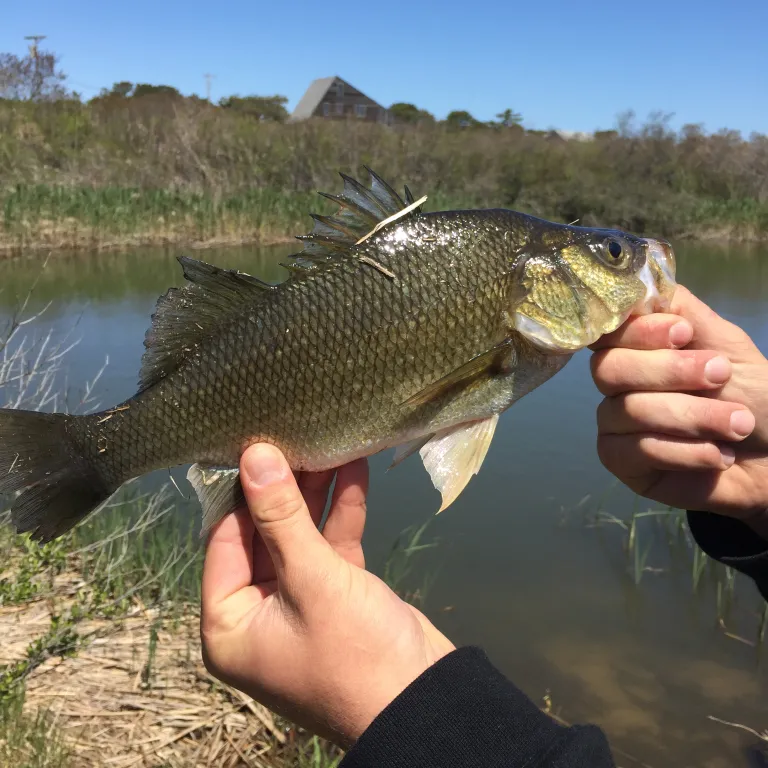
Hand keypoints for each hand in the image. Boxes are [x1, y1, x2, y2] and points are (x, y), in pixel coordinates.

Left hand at [200, 444, 454, 747]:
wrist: (424, 702)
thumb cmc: (353, 652)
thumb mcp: (311, 579)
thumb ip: (280, 516)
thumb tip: (254, 457)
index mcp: (230, 624)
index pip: (224, 542)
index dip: (241, 494)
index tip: (255, 445)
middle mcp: (258, 614)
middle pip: (264, 536)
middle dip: (284, 489)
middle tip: (294, 438)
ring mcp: (300, 604)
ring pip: (301, 537)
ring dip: (316, 496)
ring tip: (326, 444)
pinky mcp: (337, 596)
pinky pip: (331, 548)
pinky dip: (342, 513)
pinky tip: (354, 471)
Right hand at [590, 286, 767, 537]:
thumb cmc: (754, 397)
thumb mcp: (725, 344)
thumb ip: (683, 313)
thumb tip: (643, 281)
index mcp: (637, 349)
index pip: (608, 331)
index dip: (637, 331)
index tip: (683, 333)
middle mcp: (618, 384)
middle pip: (608, 370)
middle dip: (668, 372)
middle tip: (719, 376)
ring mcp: (615, 424)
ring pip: (627, 411)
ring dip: (692, 417)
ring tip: (740, 424)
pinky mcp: (622, 462)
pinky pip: (635, 451)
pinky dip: (684, 452)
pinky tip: (719, 455)